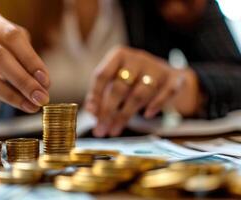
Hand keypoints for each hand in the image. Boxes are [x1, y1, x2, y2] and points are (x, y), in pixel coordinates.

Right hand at [0, 8, 49, 112]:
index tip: (45, 81)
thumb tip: (42, 83)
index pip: (12, 37)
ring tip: (29, 106)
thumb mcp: (14, 40)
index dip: (31, 61)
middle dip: (22, 81)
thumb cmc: (0, 42)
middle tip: (40, 98)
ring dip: (9, 96)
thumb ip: (28, 58)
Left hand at [85, 46, 201, 136]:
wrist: (166, 74)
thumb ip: (101, 96)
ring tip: (114, 130)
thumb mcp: (115, 82)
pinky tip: (147, 115)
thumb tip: (92, 112)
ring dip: (125, 115)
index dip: (95, 96)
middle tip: (101, 129)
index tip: (91, 114)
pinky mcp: (174, 79)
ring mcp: (157, 68)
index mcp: (119, 55)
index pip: (102, 75)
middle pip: (120, 87)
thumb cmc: (133, 80)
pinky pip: (166, 93)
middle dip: (108, 111)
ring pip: (140, 94)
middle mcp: (137, 58)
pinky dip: (156, 105)